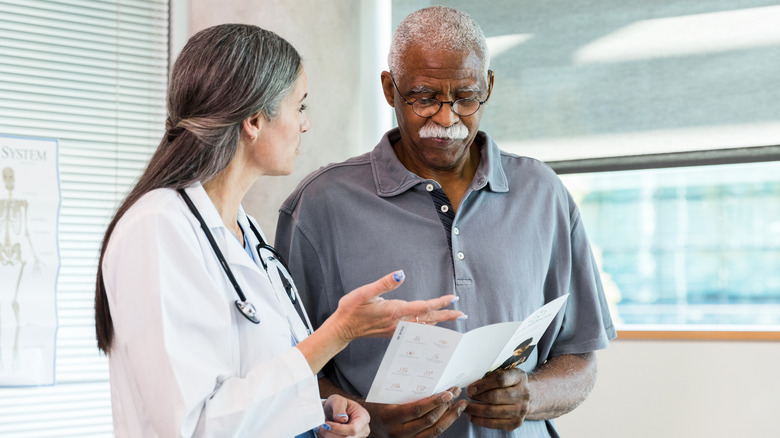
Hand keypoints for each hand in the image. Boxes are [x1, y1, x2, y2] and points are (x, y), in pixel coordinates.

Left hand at [318, 395, 369, 436]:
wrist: (335, 410)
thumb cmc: (338, 404)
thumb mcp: (337, 400)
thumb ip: (339, 408)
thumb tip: (342, 419)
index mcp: (363, 417)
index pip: (353, 429)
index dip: (339, 429)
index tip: (327, 425)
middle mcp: (362, 430)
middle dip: (331, 434)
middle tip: (321, 427)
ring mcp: (357, 437)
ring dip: (329, 436)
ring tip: (323, 428)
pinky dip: (329, 437)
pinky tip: (327, 432)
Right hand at [332, 270, 463, 341]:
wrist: (342, 328)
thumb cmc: (352, 308)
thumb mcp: (365, 292)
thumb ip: (384, 283)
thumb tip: (401, 274)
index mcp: (395, 311)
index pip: (423, 307)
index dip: (439, 302)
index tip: (453, 298)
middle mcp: (398, 322)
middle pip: (428, 319)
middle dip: (446, 315)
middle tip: (463, 313)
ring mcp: (396, 328)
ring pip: (423, 325)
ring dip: (439, 321)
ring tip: (452, 318)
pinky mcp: (392, 331)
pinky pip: (416, 329)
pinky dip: (428, 325)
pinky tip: (431, 324)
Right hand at [365, 387, 466, 437]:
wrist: (365, 421)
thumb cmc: (376, 403)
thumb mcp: (385, 395)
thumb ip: (404, 391)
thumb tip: (429, 379)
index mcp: (391, 416)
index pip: (418, 410)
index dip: (435, 402)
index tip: (449, 392)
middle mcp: (399, 432)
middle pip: (430, 422)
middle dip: (446, 407)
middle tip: (456, 392)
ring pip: (434, 432)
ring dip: (450, 417)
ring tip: (461, 404)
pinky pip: (432, 435)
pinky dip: (444, 424)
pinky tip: (451, 414)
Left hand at [465, 368, 529, 430]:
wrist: (524, 396)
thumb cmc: (509, 382)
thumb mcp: (503, 372)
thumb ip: (490, 376)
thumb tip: (472, 386)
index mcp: (519, 377)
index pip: (500, 380)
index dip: (483, 384)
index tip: (471, 388)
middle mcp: (523, 394)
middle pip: (495, 397)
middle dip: (477, 397)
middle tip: (466, 397)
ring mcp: (521, 409)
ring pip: (493, 411)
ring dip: (475, 410)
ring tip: (466, 407)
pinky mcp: (517, 422)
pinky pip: (495, 424)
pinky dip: (480, 421)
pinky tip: (472, 417)